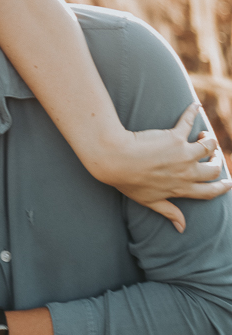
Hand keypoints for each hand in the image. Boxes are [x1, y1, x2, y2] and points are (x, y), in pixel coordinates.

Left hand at [107, 103, 230, 231]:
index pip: (208, 191)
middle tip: (212, 156)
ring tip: (202, 135)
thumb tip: (182, 228)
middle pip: (213, 169)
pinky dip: (192, 111)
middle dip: (216, 162)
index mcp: (181, 188)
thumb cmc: (129, 182)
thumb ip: (169, 212)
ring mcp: (183, 153)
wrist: (116, 160)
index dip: (222, 188)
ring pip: (208, 145)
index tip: (228, 183)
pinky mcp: (175, 136)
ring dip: (208, 139)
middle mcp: (187, 172)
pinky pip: (188, 120)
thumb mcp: (149, 201)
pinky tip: (195, 106)